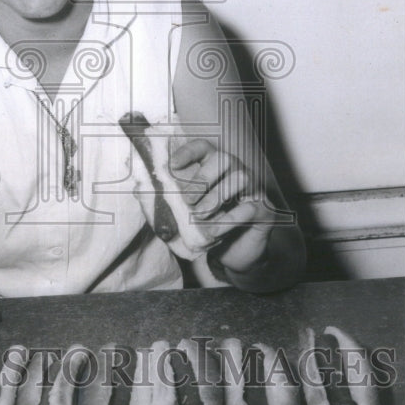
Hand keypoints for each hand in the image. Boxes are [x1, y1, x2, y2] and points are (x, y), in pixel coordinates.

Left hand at [168, 137, 270, 270]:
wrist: (234, 257)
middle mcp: (235, 172)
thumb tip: (139, 188)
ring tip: (200, 215)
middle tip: (187, 201)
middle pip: (223, 158)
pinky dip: (229, 219)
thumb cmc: (207, 228)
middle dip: (202, 178)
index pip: (204, 147)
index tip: (172, 166)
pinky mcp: (265, 210)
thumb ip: (165, 200)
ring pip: (239, 178)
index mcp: (214, 168)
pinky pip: (249, 207)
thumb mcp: (182, 214)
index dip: (188, 152)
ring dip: (216, 197)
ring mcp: (253, 189)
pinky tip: (215, 231)